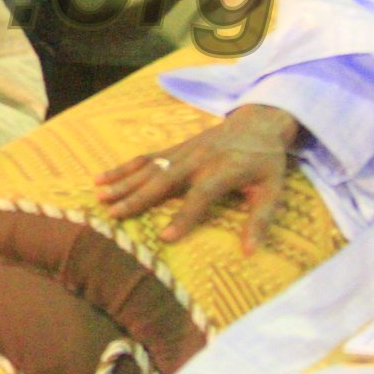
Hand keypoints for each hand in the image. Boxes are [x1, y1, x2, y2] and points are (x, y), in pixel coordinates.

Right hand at [95, 104, 302, 251]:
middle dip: (137, 198)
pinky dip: (123, 168)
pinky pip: (145, 158)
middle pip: (163, 180)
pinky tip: (102, 177)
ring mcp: (183, 152)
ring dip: (123, 182)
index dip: (184, 216)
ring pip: (148, 168)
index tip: (166, 237)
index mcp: (223, 170)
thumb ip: (260, 220)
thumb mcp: (273, 189)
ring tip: (100, 197)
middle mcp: (199, 159)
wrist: (257, 121)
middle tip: (114, 214)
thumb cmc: (265, 160)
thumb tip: (249, 252)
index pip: (200, 195)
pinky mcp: (174, 148)